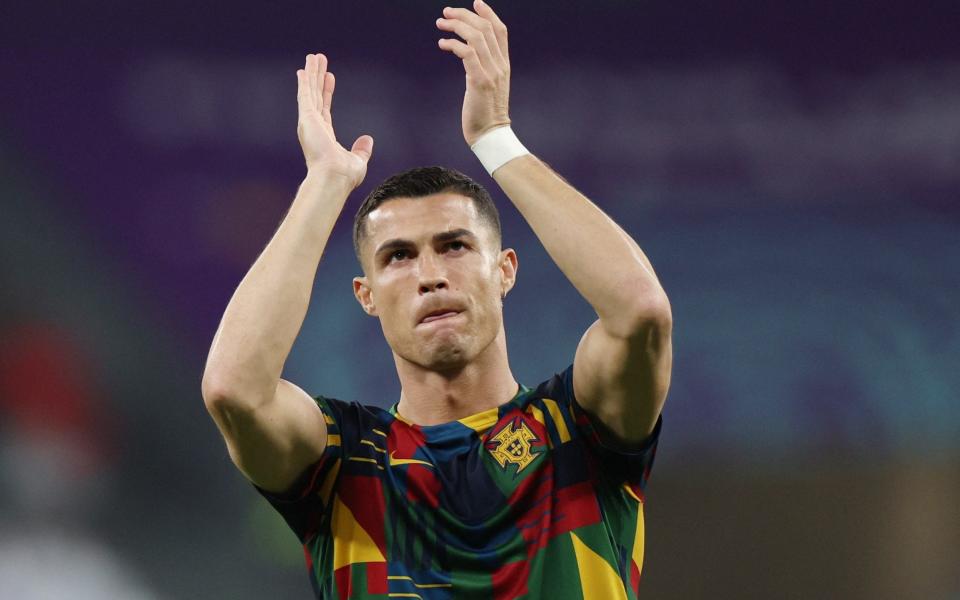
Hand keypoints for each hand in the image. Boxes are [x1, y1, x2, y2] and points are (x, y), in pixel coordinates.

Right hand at [296, 53, 373, 188]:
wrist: (334, 178)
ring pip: (310, 92)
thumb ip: (362, 149)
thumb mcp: (358, 160)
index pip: (325, 108)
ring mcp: (309, 122)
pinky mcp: (307, 119)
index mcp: (324, 136)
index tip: (329, 77)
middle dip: (317, 78)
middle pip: (316, 96)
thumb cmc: (344, 176)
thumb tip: (368, 139)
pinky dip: (305, 82)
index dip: (326, 92)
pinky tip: (304, 69)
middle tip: (318, 60)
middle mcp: (314, 127)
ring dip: (311, 74)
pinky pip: (306, 95)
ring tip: (313, 57)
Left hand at [436, 0, 510, 146]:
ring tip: (440, 24)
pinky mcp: (479, 82)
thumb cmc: (485, 113)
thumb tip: (469, 54)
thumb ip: (484, 68)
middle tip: (445, 13)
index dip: (488, 13)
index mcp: (504, 65)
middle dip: (464, 15)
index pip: (500, 30)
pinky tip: (442, 44)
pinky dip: (453, 44)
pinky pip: (467, 53)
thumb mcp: (489, 85)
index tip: (475, 2)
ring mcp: (492, 73)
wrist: (491, 134)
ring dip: (456, 26)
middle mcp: (500, 65)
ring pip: (476, 37)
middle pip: (485, 28)